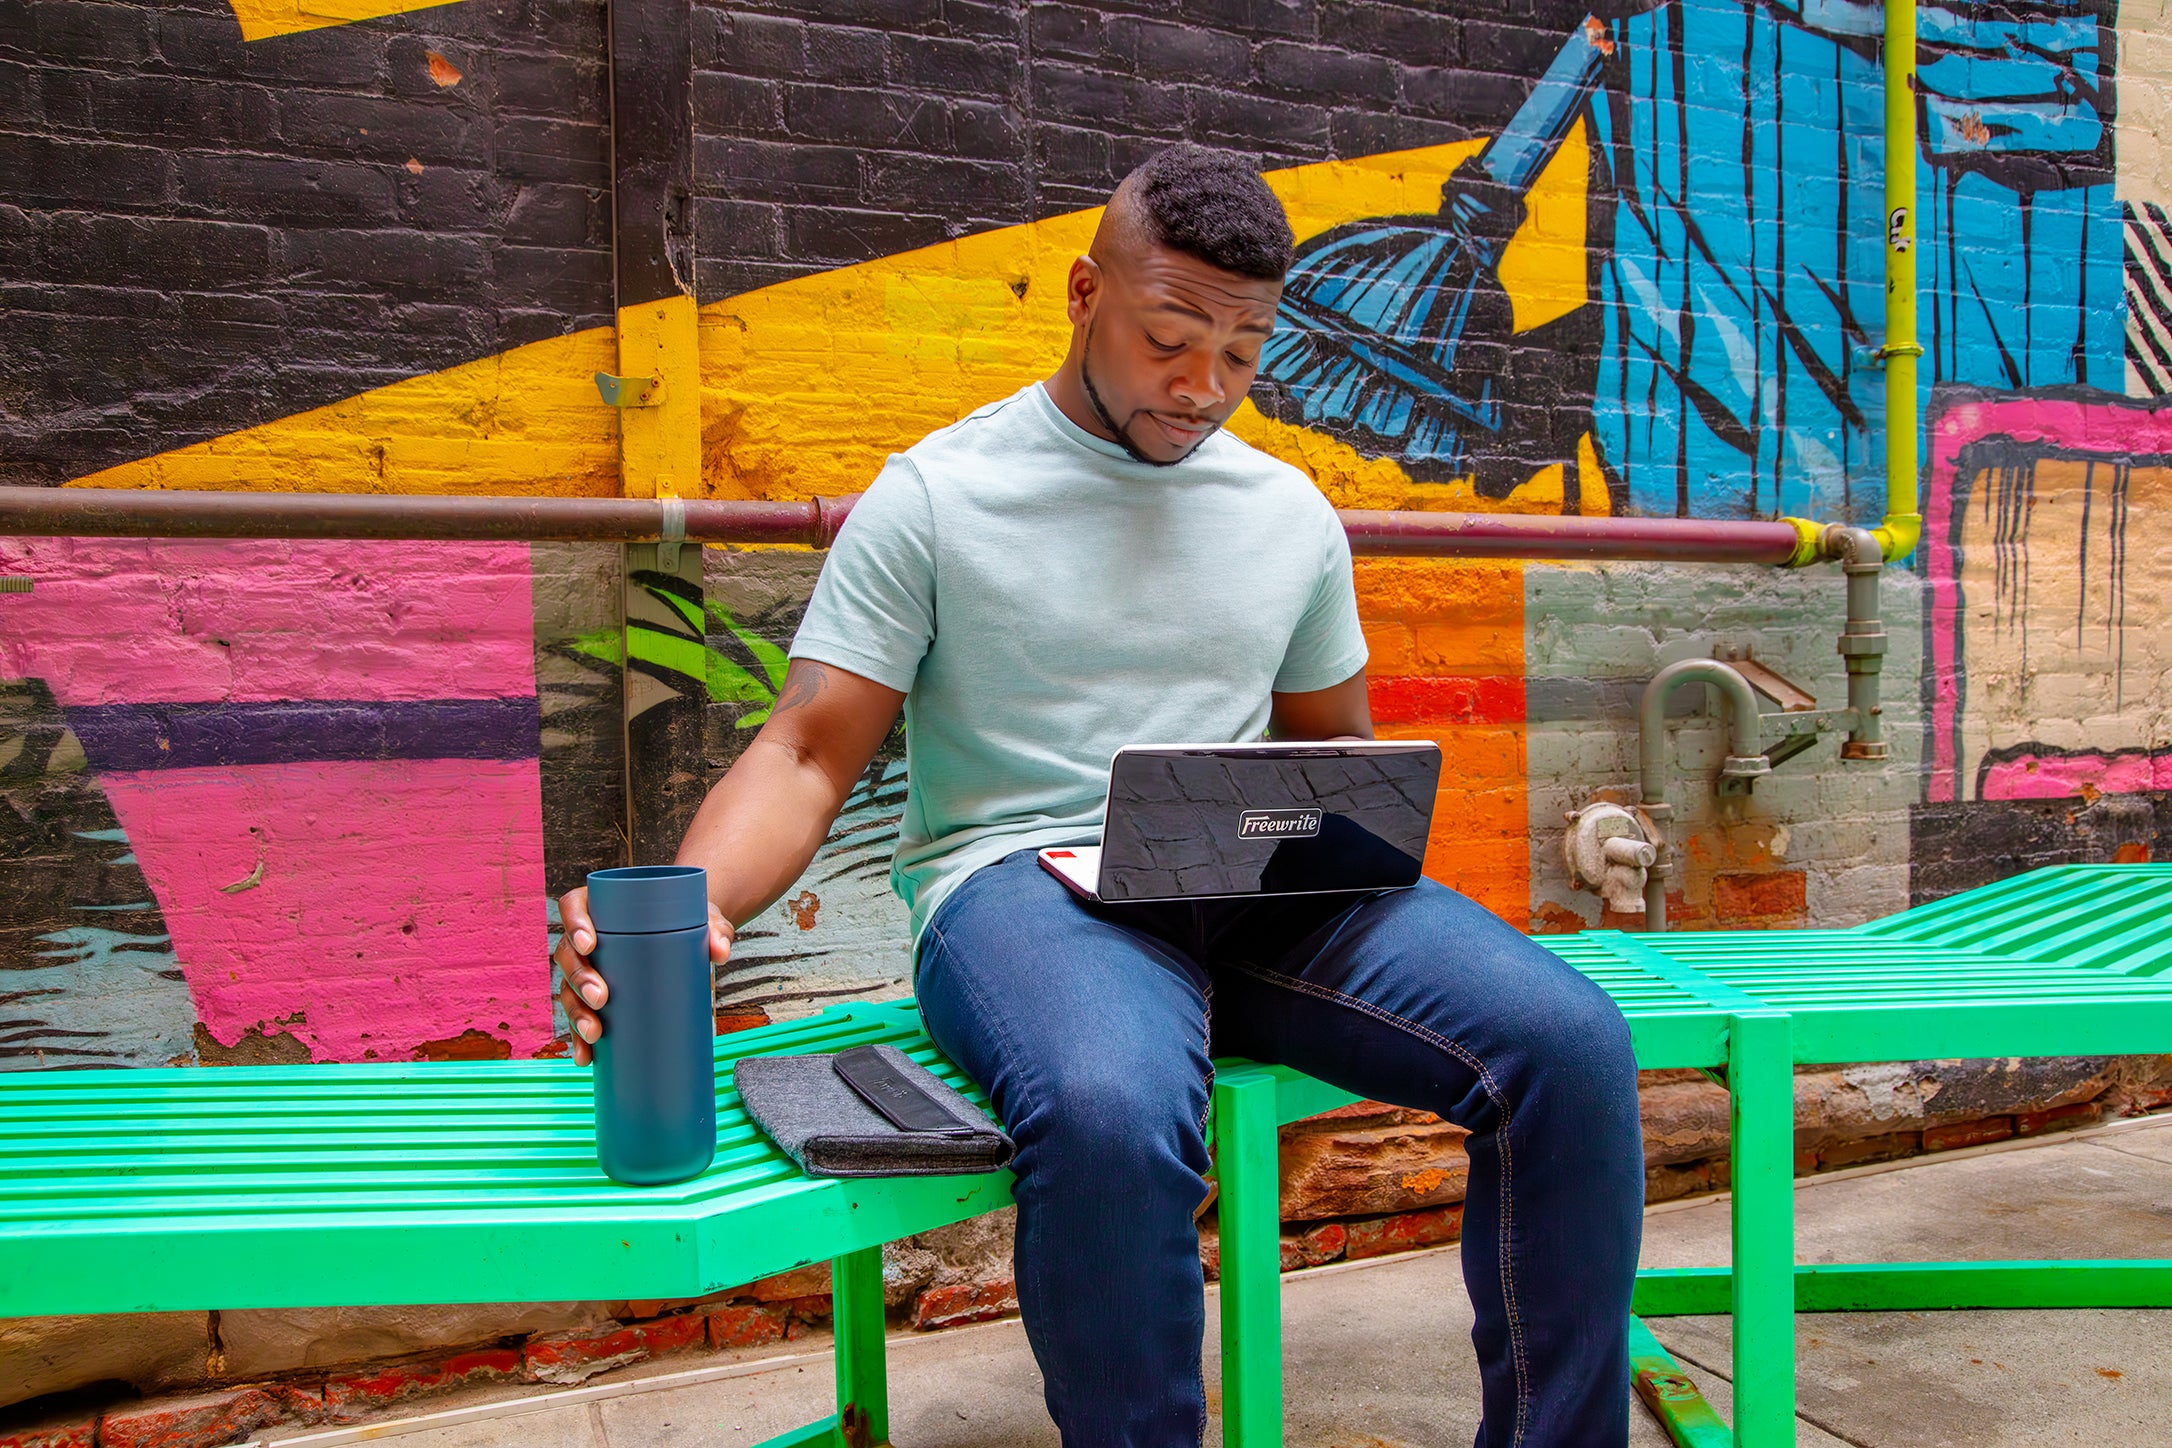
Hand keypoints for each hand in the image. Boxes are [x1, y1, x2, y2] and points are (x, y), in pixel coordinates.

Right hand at [553, 885, 735, 1065]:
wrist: (693, 936)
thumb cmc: (690, 919)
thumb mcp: (702, 919)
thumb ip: (714, 930)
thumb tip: (719, 952)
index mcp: (601, 905)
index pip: (573, 906)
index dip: (574, 924)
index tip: (590, 945)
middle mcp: (588, 937)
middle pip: (568, 954)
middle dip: (579, 979)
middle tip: (601, 997)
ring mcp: (591, 967)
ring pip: (569, 989)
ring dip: (576, 1014)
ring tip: (594, 1034)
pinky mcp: (597, 995)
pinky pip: (581, 1015)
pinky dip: (581, 1038)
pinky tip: (585, 1057)